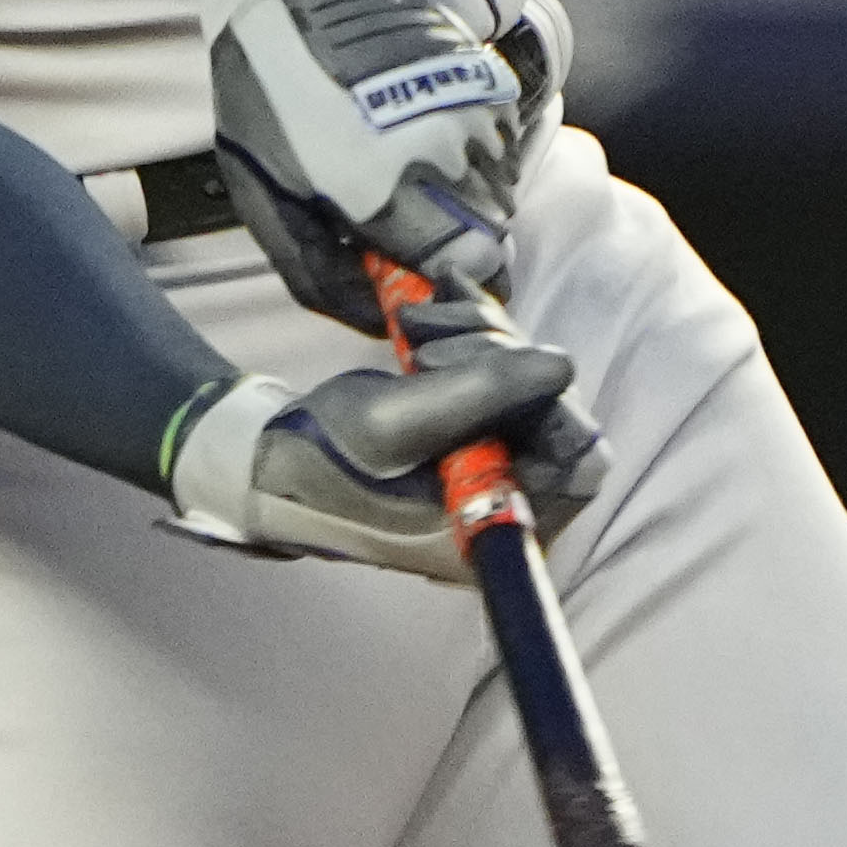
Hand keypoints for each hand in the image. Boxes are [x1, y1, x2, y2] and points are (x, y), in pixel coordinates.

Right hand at [165, 334, 600, 582]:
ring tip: (415, 325)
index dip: (548, 399)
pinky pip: (503, 373)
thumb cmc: (321, 457)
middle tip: (428, 339)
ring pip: (530, 380)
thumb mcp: (396, 422)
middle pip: (556, 410)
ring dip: (477, 335)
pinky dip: (470, 336)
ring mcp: (493, 468)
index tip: (488, 362)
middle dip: (498, 354)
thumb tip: (563, 366)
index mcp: (496, 529)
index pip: (579, 461)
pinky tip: (428, 316)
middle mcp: (506, 505)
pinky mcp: (475, 434)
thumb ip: (484, 392)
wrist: (267, 462)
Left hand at [199, 0, 528, 321]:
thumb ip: (320, 274)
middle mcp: (449, 157)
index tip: (411, 288)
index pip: (475, 275)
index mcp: (391, 194)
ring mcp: (477, 117)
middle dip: (449, 249)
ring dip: (459, 202)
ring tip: (399, 174)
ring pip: (498, 194)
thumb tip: (375, 319)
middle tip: (393, 229)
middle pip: (491, 240)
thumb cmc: (269, 91)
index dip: (447, 292)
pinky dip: (468, 159)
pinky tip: (417, 138)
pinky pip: (498, 149)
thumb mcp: (267, 199)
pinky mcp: (487, 84)